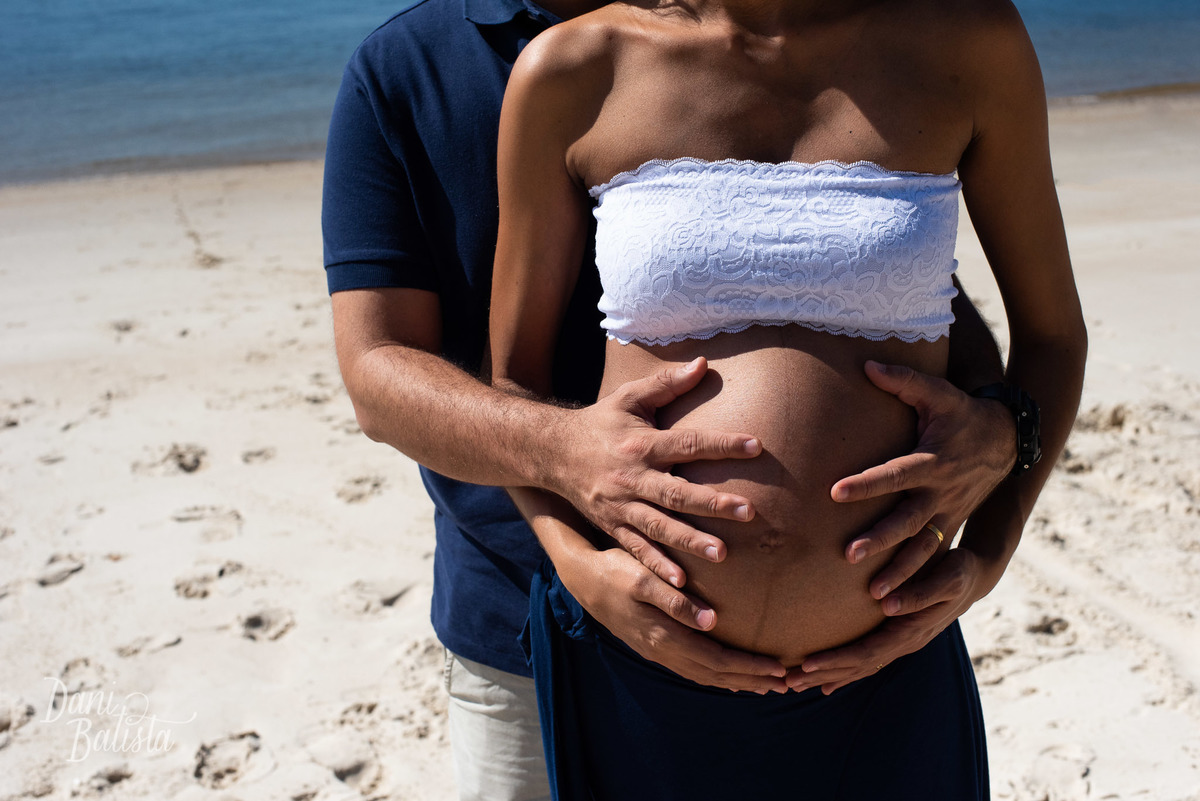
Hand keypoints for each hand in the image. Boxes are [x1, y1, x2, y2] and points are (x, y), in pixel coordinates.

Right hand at [549, 357, 761, 587]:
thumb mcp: (629, 397)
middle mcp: (632, 477)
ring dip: (690, 541)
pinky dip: (657, 566)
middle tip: (748, 511)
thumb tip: (703, 363)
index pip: (688, 443)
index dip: (722, 444)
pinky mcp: (613, 526)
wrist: (552, 452)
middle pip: (676, 492)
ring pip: (659, 527)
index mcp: (641, 444)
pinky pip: (637, 550)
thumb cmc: (600, 421)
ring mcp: (621, 506)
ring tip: (723, 555)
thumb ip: (666, 383)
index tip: (756, 446)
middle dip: (712, 503)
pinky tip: (680, 583)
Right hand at [561, 544, 788, 692]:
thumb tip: (711, 621)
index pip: (717, 660)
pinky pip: (691, 670)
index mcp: (664, 636)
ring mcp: (657, 652)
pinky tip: (729, 676)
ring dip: (736, 682)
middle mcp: (663, 651)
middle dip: (752, 680)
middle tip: (786, 684)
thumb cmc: (616, 570)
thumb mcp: (643, 579)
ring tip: (765, 684)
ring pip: (704, 676)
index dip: (749, 667)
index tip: (779, 668)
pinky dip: (716, 676)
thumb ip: (675, 601)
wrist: (584, 578)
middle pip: (715, 674)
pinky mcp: (654, 647)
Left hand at [787, 547, 989, 693]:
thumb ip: (920, 592)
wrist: (972, 578)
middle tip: (786, 682)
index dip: (836, 660)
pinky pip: (864, 660)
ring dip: (826, 677)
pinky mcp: (895, 638)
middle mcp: (903, 644)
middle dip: (822, 675)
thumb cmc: (959, 572)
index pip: (867, 653)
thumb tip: (888, 605)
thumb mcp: (948, 577)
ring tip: (793, 684)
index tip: (806, 665)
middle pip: (857, 666)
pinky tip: (822, 680)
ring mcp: (900, 644)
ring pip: (859, 667)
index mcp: (910, 632)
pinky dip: (842, 670)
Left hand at [831, 360, 1013, 597]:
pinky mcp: (951, 526)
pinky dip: (917, 581)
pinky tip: (894, 604)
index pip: (893, 473)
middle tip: (848, 555)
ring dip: (900, 573)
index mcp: (931, 460)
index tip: (834, 492)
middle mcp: (940, 492)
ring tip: (875, 597)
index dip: (866, 483)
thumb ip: (904, 380)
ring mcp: (948, 514)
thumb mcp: (938, 392)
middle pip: (906, 521)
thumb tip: (867, 365)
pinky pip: (933, 558)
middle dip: (879, 540)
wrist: (1007, 440)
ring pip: (922, 550)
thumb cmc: (961, 413)